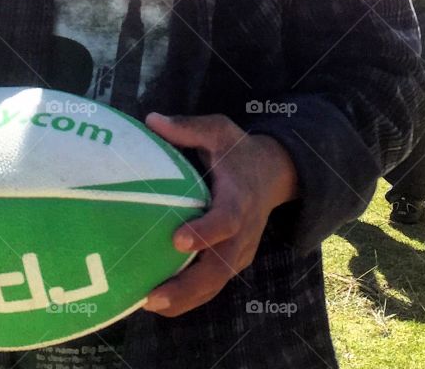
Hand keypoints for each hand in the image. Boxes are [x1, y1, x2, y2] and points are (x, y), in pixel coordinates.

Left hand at [141, 113, 296, 317]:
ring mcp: (241, 249)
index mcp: (239, 196)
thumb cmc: (238, 150)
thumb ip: (187, 127)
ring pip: (216, 282)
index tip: (177, 240)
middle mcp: (243, 230)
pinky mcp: (235, 260)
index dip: (205, 232)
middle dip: (188, 285)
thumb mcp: (219, 130)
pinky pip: (214, 285)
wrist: (274, 173)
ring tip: (150, 305)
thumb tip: (151, 120)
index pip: (227, 220)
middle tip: (154, 296)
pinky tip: (160, 304)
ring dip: (185, 299)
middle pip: (220, 266)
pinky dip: (190, 299)